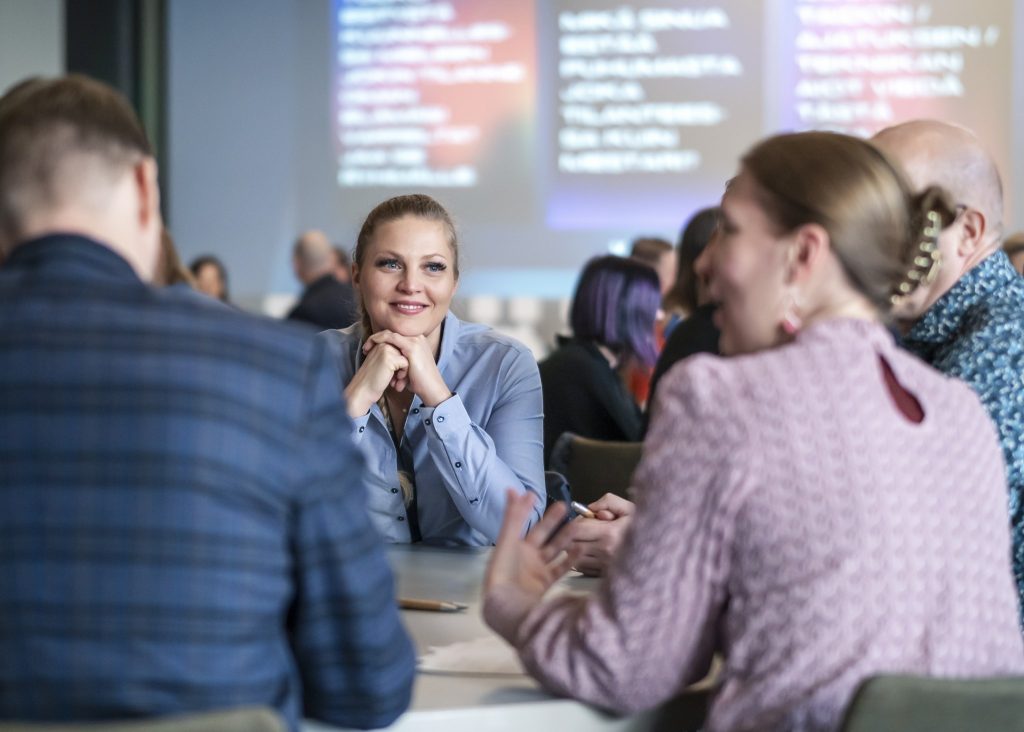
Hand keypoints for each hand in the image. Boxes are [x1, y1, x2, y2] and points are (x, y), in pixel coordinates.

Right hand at [343, 342, 407, 417]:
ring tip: (395, 380)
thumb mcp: (381, 362)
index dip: (399, 362)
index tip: (392, 373)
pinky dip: (403, 373)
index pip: (400, 349)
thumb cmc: (372, 379)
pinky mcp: (390, 358)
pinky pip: (406, 363)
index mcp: (380, 342)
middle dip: (402, 366)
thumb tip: (406, 355)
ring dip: (403, 371)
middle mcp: (383, 343)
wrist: (362, 389)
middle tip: (395, 378)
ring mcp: (386, 350)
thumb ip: (391, 355)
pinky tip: (394, 380)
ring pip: (406, 358)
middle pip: (404, 353)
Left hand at [363, 331, 451, 406]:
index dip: (381, 340)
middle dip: (376, 339)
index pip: (396, 336)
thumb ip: (400, 360)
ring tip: (366, 348)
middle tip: (365, 347)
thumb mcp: (408, 368)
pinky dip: (379, 340)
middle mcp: (417, 338)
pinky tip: (371, 346)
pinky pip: (391, 338)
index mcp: (418, 341)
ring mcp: (415, 341)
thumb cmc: (420, 382)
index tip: (370, 348)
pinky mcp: (412, 347)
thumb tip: (389, 363)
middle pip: (392, 333)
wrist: (431, 388)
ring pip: (390, 334)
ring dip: (375, 339)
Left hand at [482, 490, 579, 640]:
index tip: (538, 494)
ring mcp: (536, 570)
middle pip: (542, 534)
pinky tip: (581, 548)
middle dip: (552, 520)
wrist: (506, 604)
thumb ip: (514, 515)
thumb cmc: (504, 569)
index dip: (530, 509)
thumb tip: (514, 489)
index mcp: (513, 544)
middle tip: (566, 506)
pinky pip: (560, 568)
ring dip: (565, 538)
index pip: (523, 522)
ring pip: (554, 550)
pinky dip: (571, 559)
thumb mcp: (508, 539)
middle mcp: (525, 556)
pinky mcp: (545, 584)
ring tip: (578, 525)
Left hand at [567, 493, 634, 576]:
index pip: (576, 529)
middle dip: (571, 536)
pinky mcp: (604, 575)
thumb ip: (608, 501)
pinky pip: (582, 568)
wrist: (657, 548)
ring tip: (585, 541)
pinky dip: (580, 560)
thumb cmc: (641, 525)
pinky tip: (590, 552)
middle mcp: (605, 552)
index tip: (581, 520)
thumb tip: (590, 508)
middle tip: (581, 531)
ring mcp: (604, 566)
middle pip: (571, 545)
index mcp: (609, 533)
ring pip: (574, 558)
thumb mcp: (627, 507)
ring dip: (574, 549)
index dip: (574, 523)